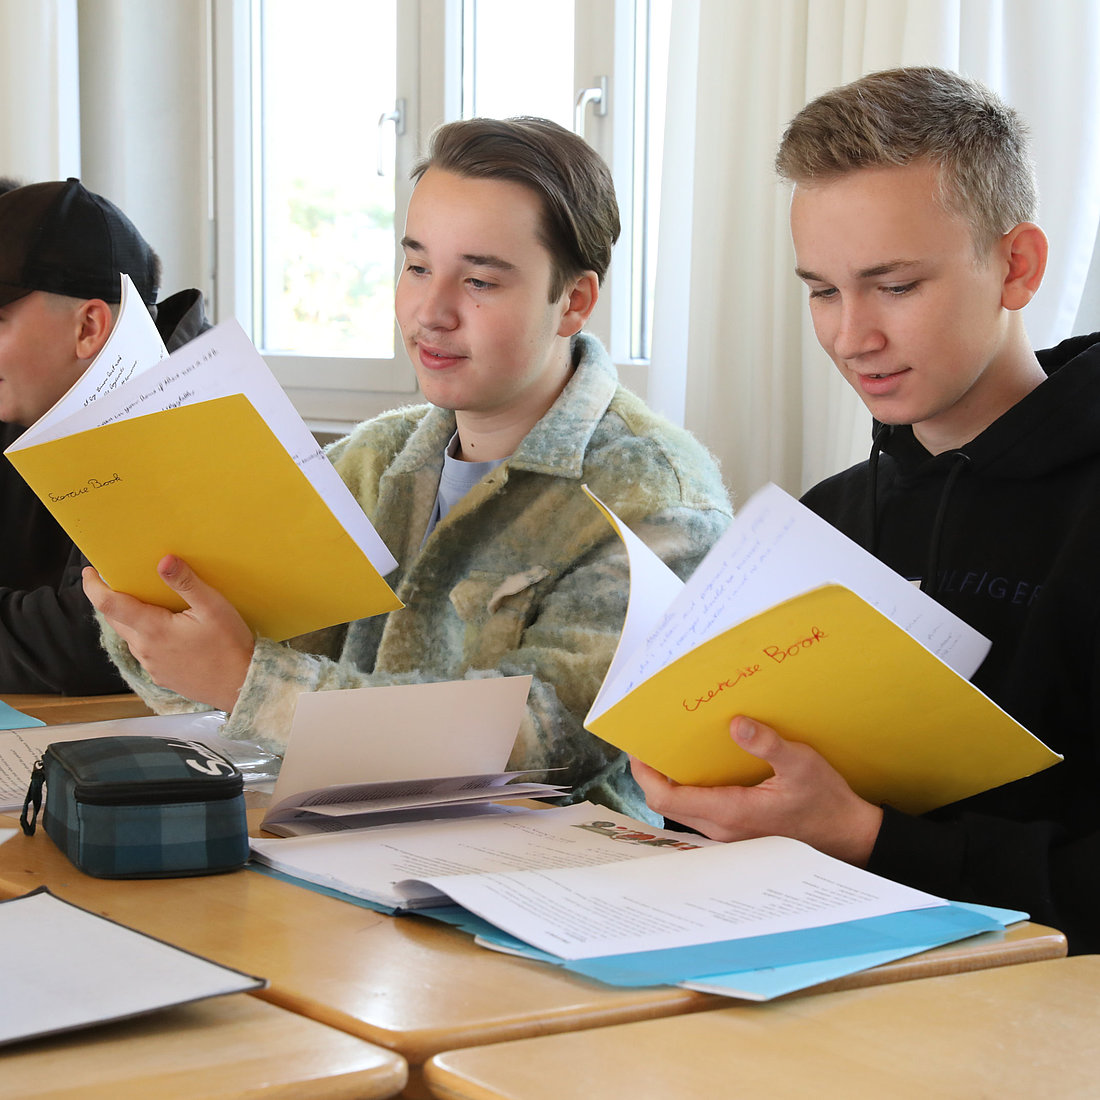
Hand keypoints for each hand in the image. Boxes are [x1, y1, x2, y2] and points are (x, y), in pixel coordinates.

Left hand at [83, 555, 254, 711]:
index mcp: (153, 629)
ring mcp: (152, 665)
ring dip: (131, 618)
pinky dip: (147, 635)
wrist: (243, 685)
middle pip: (116, 619)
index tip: (91, 572)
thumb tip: (164, 560)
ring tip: (149, 602)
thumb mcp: (213, 608)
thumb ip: (186, 583)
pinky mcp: (161, 675)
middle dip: (112, 599)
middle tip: (121, 580)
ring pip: (130, 635)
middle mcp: (145, 649)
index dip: (94, 586)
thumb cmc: (230, 646)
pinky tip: (168, 629)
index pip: (109, 604)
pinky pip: (145, 650)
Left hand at [630, 716, 882, 866]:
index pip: (666, 798)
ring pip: (682, 808)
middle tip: (650, 739)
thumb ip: (769, 745)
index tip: (638, 746)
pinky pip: (699, 809)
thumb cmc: (825, 801)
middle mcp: (722, 827)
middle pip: (667, 803)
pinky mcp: (736, 829)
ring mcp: (728, 832)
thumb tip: (736, 724)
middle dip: (653, 773)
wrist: (847, 836)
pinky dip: (689, 787)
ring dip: (671, 780)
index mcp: (731, 812)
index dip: (646, 774)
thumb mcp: (802, 765)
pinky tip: (701, 762)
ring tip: (672, 745)